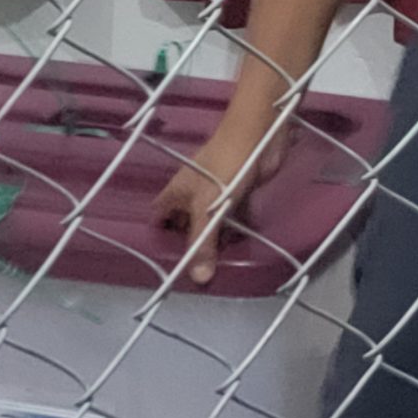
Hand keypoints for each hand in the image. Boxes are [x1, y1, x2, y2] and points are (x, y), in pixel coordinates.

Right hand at [153, 117, 287, 287]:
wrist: (258, 136)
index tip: (167, 263)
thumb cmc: (225, 168)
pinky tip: (238, 248)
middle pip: (186, 225)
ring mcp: (215, 194)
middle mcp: (192, 195)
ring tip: (218, 268)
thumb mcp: (208, 208)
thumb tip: (199, 280)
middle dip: (191, 246)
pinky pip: (231, 218)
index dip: (161, 238)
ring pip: (210, 223)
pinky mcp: (238, 194)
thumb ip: (203, 243)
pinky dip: (234, 230)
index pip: (159, 218)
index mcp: (175, 194)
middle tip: (197, 274)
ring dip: (215, 241)